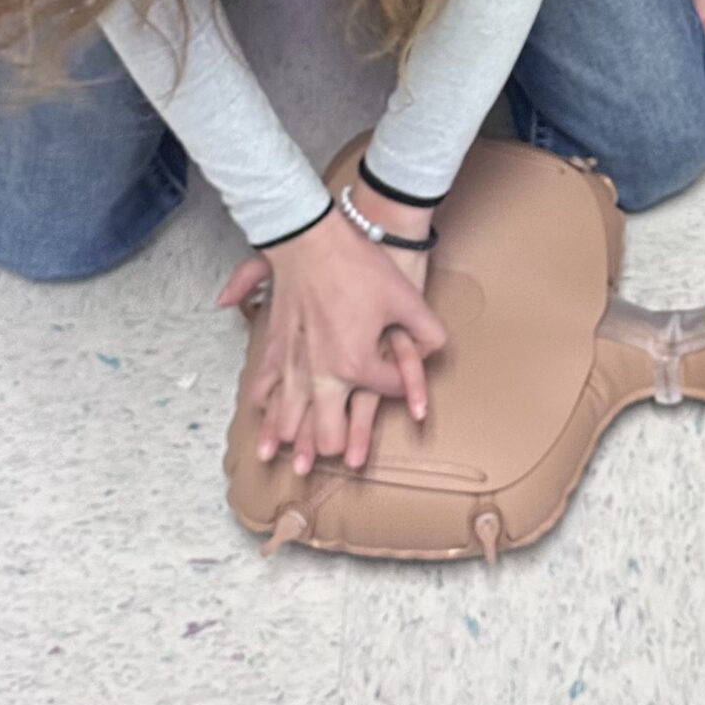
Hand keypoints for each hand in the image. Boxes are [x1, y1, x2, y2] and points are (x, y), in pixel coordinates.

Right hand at [218, 203, 444, 474]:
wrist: (311, 240)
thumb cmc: (360, 266)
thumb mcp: (406, 297)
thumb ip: (427, 330)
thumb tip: (438, 349)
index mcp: (358, 364)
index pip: (387, 392)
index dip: (405, 390)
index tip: (409, 389)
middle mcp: (323, 374)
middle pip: (329, 431)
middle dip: (339, 444)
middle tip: (344, 456)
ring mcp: (295, 365)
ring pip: (290, 421)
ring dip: (294, 443)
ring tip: (294, 464)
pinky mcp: (275, 350)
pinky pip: (266, 390)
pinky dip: (266, 410)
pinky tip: (266, 424)